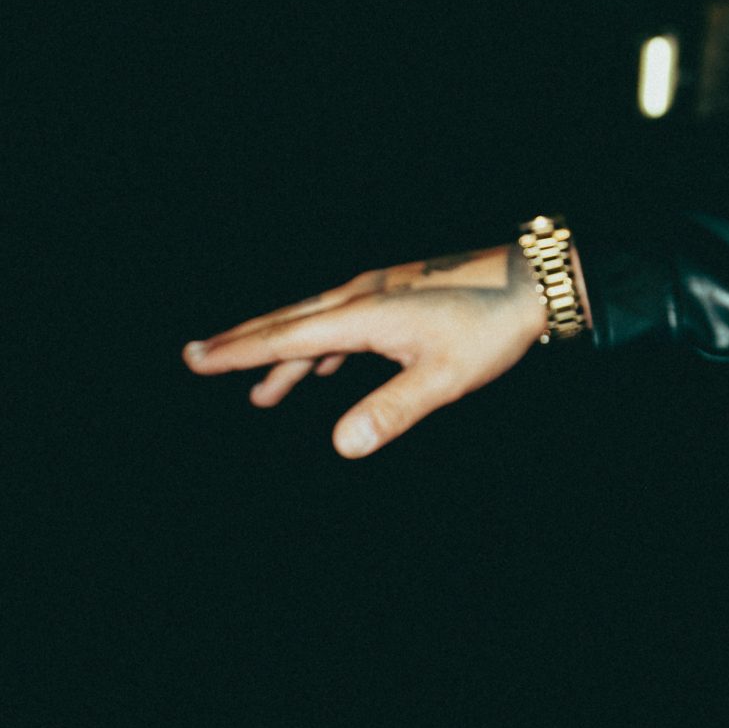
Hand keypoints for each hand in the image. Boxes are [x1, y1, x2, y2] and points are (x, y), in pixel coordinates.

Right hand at [181, 245, 553, 458]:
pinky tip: (323, 366)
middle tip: (195, 357)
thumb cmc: (491, 327)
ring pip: (317, 324)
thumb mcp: (443, 377)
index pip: (286, 338)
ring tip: (258, 393)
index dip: (237, 353)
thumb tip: (340, 446)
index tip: (194, 360)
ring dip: (285, 355)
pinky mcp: (401, 296)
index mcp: (363, 315)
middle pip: (289, 322)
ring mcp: (382, 293)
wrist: (534, 281)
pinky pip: (345, 323)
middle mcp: (362, 297)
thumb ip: (391, 411)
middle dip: (243, 343)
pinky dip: (322, 347)